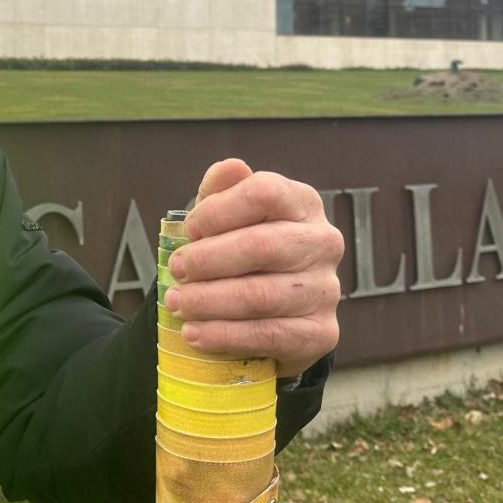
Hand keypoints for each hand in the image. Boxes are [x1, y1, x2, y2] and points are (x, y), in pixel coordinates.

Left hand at [162, 159, 343, 377]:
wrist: (265, 311)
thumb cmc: (240, 252)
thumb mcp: (225, 217)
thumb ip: (221, 192)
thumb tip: (230, 167)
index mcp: (302, 203)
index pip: (265, 193)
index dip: (219, 210)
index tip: (188, 229)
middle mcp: (323, 242)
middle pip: (262, 245)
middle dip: (208, 259)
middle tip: (175, 271)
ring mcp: (326, 289)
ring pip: (261, 295)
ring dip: (209, 301)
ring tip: (176, 303)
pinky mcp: (321, 333)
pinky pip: (269, 335)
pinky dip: (224, 335)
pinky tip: (195, 333)